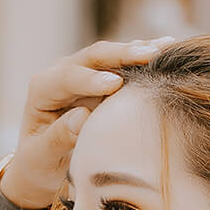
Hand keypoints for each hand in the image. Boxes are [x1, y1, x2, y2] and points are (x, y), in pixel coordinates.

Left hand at [2, 39, 168, 209]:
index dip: (91, 79)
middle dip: (122, 55)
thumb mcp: (43, 157)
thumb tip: (82, 116)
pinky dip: (146, 57)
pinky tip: (169, 48)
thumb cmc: (40, 163)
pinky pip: (125, 64)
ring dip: (140, 51)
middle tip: (150, 54)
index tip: (114, 84)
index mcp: (42, 89)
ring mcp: (85, 72)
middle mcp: (63, 72)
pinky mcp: (103, 78)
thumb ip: (59, 137)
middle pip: (94, 57)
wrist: (44, 163)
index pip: (67, 77)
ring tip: (168, 47)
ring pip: (113, 56)